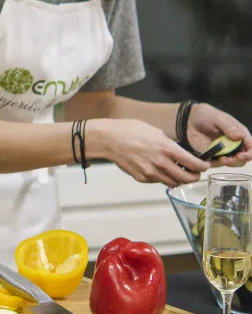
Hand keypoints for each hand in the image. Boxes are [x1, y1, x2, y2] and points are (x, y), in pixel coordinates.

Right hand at [89, 118, 208, 186]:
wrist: (109, 139)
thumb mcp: (155, 131)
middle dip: (194, 177)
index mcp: (167, 148)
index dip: (202, 167)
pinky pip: (157, 181)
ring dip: (179, 180)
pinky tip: (160, 170)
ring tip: (179, 173)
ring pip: (173, 183)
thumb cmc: (130, 130)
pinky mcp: (142, 178)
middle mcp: (161, 163)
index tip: (205, 166)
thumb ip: (168, 144)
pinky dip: (162, 178)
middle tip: (195, 174)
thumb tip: (177, 153)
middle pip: (186, 178)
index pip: (193, 163)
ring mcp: (151, 173)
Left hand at [187, 103, 251, 165]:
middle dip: (239, 160)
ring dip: (229, 163)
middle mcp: (234, 144)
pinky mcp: (213, 156)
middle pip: (243, 157)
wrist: (188, 120)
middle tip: (229, 159)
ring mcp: (224, 151)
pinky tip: (210, 160)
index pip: (251, 146)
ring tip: (221, 159)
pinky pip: (217, 164)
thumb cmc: (205, 115)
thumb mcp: (217, 117)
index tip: (242, 156)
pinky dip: (216, 165)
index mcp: (239, 133)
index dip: (249, 153)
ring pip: (232, 163)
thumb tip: (240, 136)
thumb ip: (228, 126)